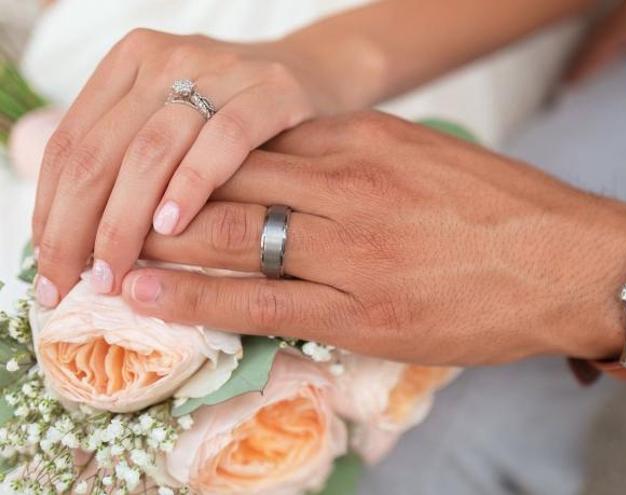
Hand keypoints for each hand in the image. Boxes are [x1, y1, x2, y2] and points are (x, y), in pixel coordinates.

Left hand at [32, 29, 328, 306]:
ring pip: (150, 151)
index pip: (69, 145)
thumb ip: (129, 163)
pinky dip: (191, 185)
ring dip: (124, 219)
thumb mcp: (175, 124)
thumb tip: (74, 243)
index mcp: (131, 63)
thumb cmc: (237, 118)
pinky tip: (172, 226)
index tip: (51, 268)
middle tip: (79, 283)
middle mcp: (167, 59)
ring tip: (115, 269)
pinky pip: (222, 141)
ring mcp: (220, 70)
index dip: (50, 211)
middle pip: (100, 152)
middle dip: (78, 227)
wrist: (318, 74)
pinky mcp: (271, 91)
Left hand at [121, 111, 625, 365]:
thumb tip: (305, 167)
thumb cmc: (508, 211)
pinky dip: (196, 297)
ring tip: (107, 250)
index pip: (257, 140)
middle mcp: (350, 185)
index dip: (196, 155)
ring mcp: (353, 248)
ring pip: (233, 235)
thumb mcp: (430, 157)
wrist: (571, 262)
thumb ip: (364, 158)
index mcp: (368, 140)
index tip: (159, 168)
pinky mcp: (362, 309)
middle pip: (229, 179)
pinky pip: (261, 300)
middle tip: (109, 206)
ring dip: (161, 242)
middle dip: (162, 194)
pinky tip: (150, 294)